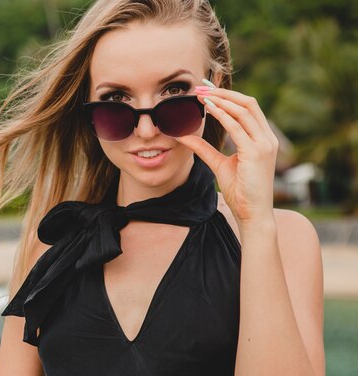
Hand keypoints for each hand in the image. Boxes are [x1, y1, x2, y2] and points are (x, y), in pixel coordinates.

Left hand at [177, 88, 278, 227]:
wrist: (252, 213)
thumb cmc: (240, 191)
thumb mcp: (219, 164)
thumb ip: (203, 149)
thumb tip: (183, 136)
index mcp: (262, 139)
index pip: (247, 108)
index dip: (227, 96)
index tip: (206, 91)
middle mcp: (267, 138)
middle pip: (248, 103)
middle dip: (223, 93)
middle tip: (200, 88)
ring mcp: (264, 144)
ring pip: (243, 110)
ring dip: (221, 100)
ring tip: (201, 95)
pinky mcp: (256, 152)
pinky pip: (237, 127)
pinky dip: (222, 114)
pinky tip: (208, 109)